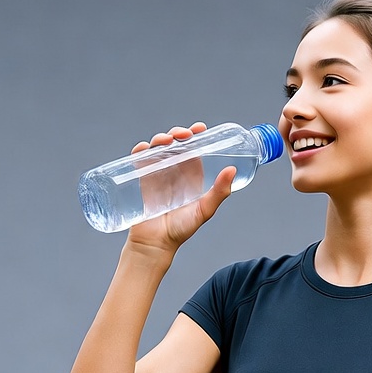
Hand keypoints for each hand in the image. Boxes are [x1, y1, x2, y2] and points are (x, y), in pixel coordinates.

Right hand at [125, 123, 234, 254]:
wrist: (155, 243)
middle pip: (176, 144)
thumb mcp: (204, 210)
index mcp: (191, 176)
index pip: (195, 150)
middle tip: (182, 135)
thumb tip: (232, 170)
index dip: (196, 136)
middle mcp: (175, 172)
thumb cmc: (181, 230)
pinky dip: (140, 151)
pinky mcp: (141, 180)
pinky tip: (143, 149)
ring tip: (165, 141)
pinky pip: (139, 160)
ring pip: (158, 148)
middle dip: (178, 134)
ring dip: (160, 139)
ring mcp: (157, 174)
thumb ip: (219, 192)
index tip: (200, 128)